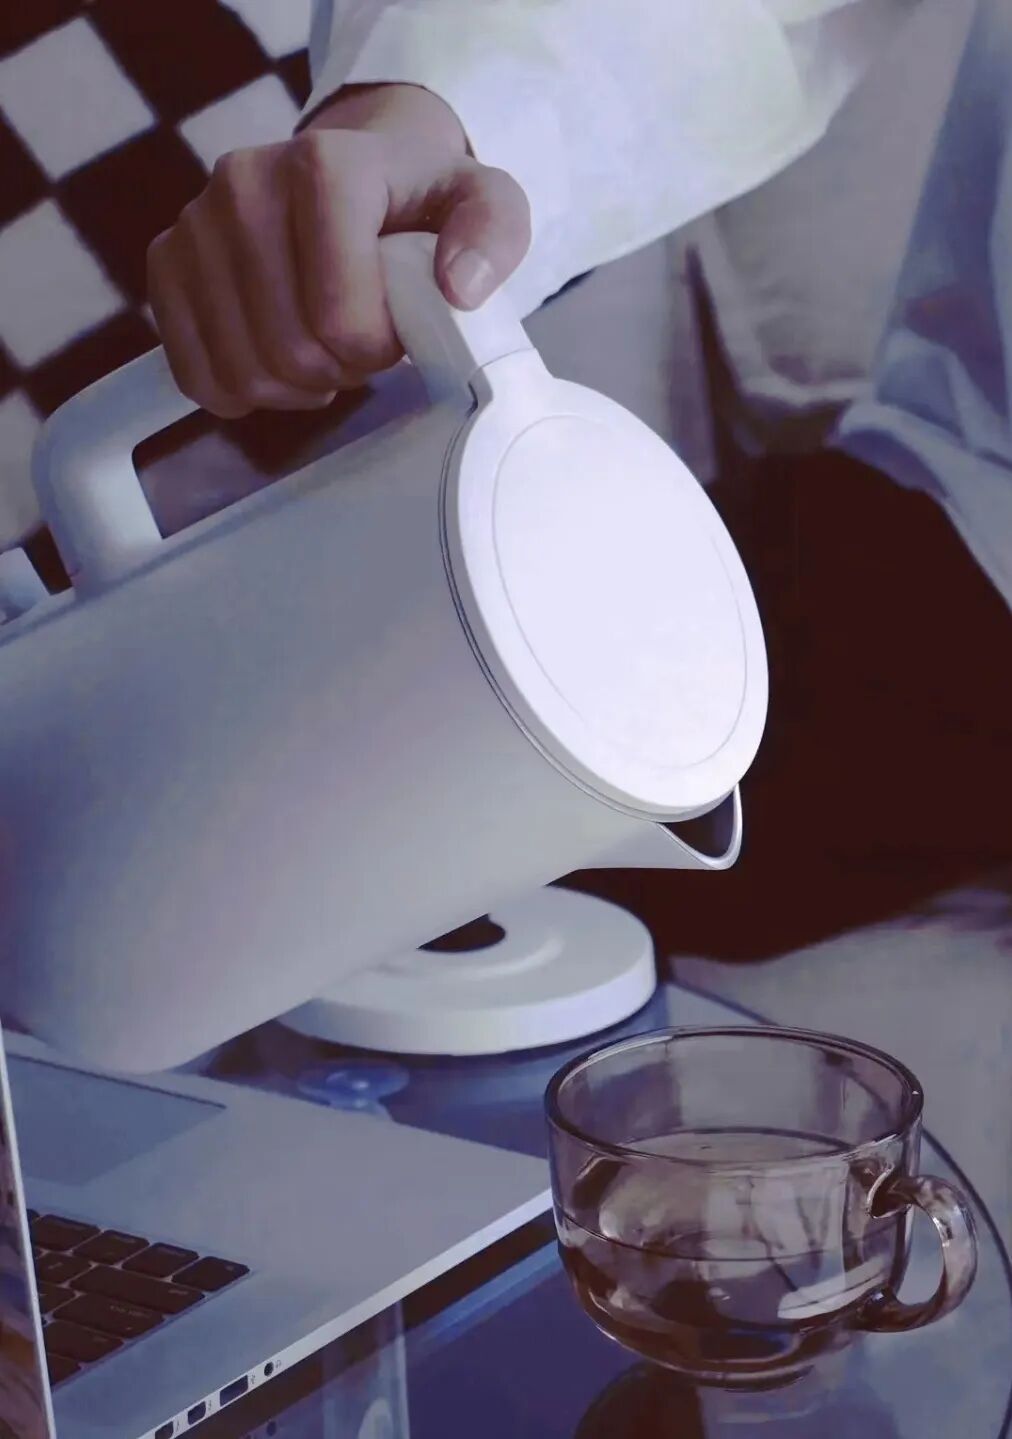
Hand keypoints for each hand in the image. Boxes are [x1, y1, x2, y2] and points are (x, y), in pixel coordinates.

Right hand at [146, 84, 530, 417]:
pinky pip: (193, 371)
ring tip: (324, 353)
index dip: (373, 349)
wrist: (357, 172)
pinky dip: (241, 391)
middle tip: (362, 348)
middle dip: (338, 370)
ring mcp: (196, 224)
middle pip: (288, 348)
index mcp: (324, 164)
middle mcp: (244, 183)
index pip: (337, 312)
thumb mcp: (484, 203)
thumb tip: (459, 286)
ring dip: (293, 386)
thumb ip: (494, 233)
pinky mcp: (166, 263)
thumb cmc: (420, 200)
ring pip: (241, 369)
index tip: (395, 332)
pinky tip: (277, 364)